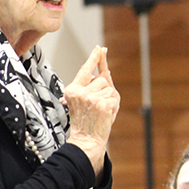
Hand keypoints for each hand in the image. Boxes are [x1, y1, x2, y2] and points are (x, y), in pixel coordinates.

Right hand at [64, 46, 119, 177]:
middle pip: (102, 80)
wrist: (85, 140)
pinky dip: (114, 107)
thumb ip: (90, 87)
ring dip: (110, 100)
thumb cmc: (84, 122)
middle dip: (105, 91)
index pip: (85, 70)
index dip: (94, 58)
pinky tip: (105, 115)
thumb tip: (104, 71)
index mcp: (73, 89)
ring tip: (100, 112)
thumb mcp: (81, 102)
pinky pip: (115, 98)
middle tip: (97, 107)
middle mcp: (80, 92)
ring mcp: (92, 98)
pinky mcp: (103, 104)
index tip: (101, 48)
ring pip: (110, 89)